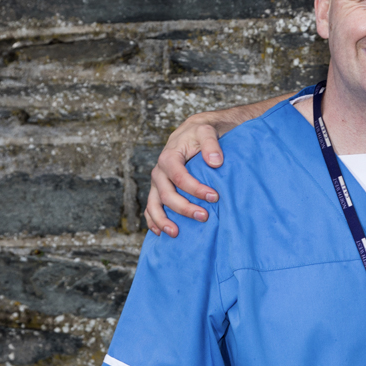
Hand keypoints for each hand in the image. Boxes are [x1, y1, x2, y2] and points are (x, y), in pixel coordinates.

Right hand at [144, 114, 225, 236]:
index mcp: (169, 157)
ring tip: (176, 233)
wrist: (194, 131)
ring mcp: (157, 183)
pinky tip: (161, 233)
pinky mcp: (158, 190)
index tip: (214, 197)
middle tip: (205, 217)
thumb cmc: (201, 132)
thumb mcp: (207, 131)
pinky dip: (153, 221)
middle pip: (167, 194)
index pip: (179, 177)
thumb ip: (211, 144)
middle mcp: (159, 171)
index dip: (195, 189)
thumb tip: (215, 162)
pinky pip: (150, 208)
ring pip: (153, 204)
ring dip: (163, 220)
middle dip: (184, 208)